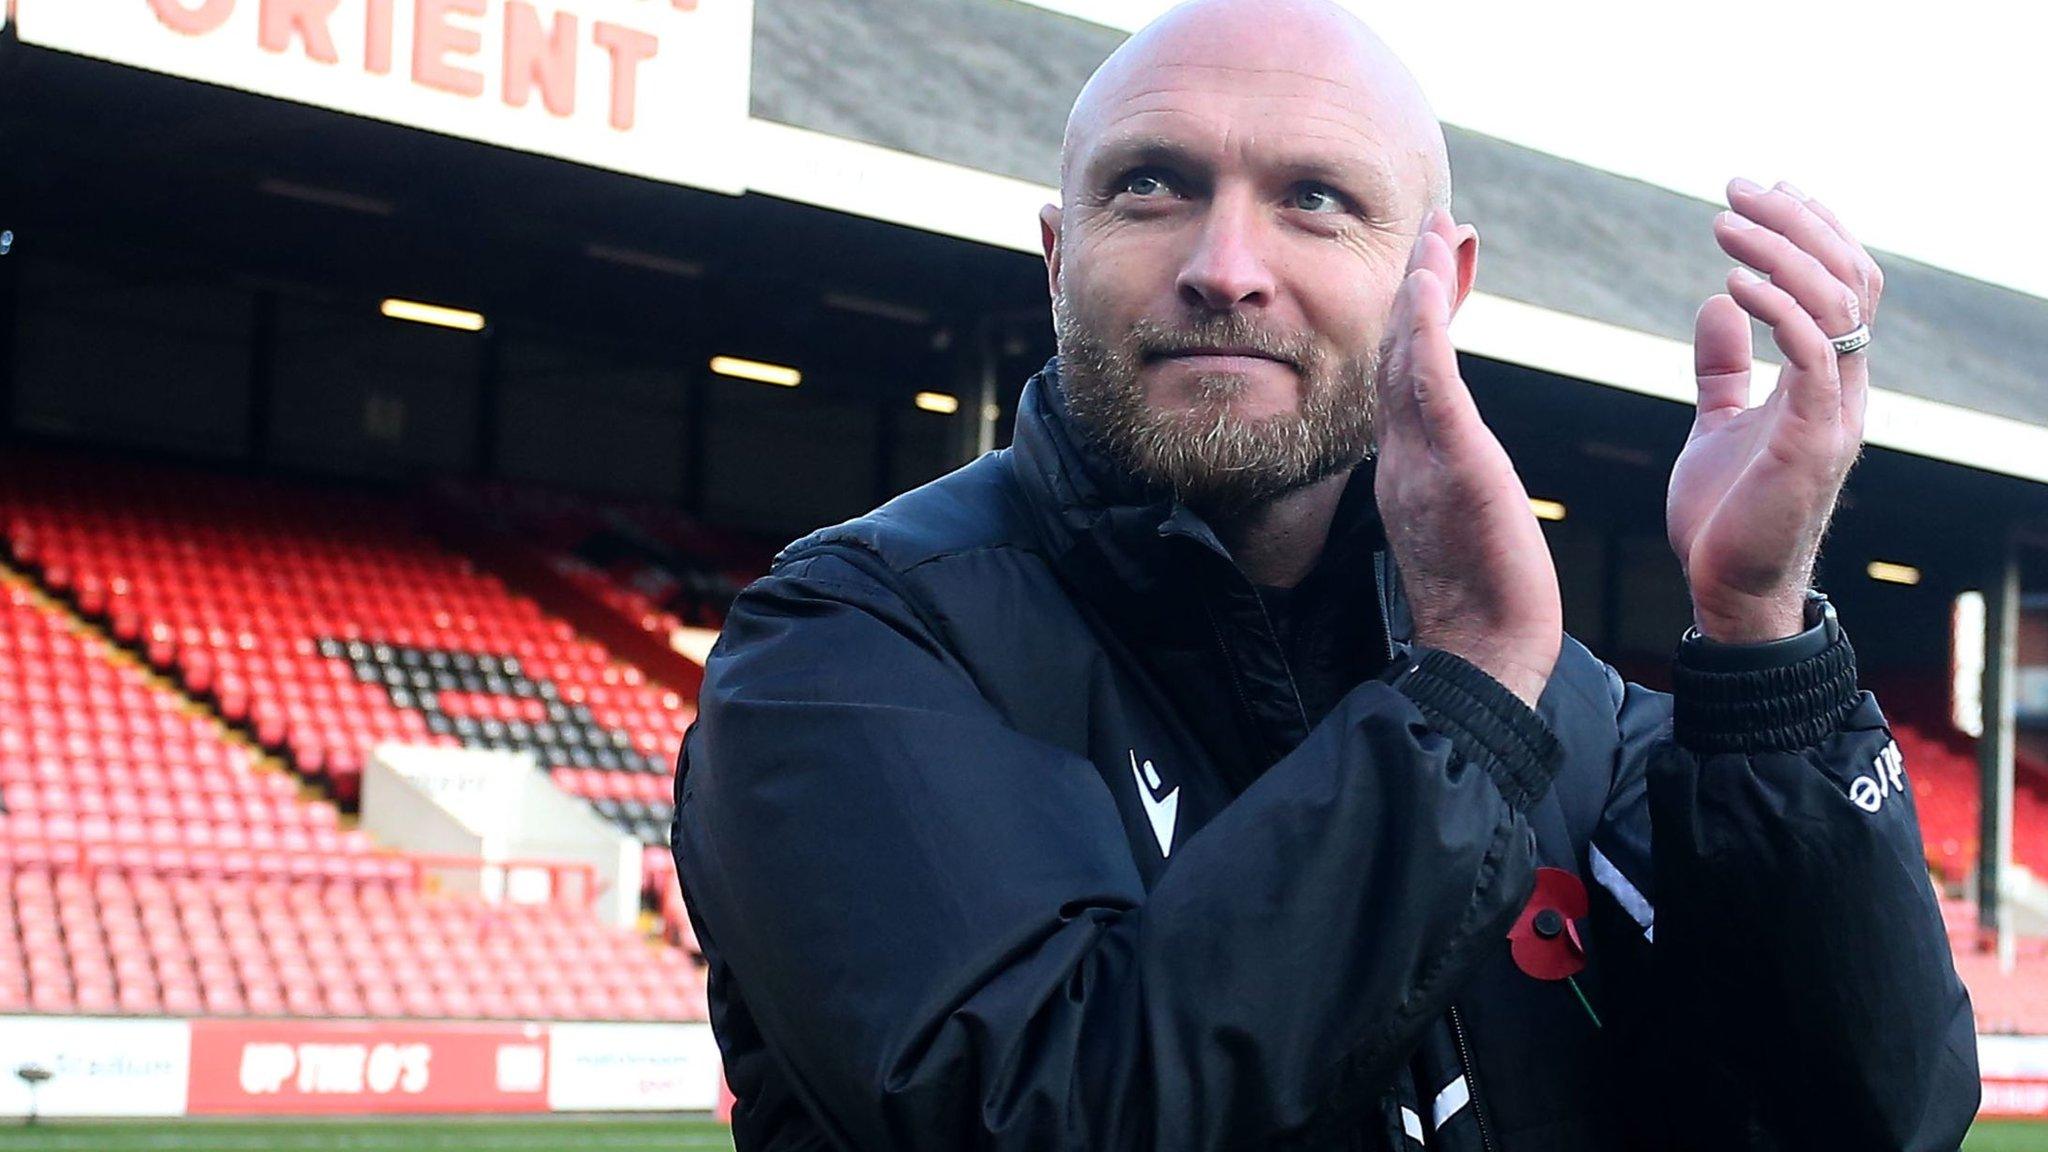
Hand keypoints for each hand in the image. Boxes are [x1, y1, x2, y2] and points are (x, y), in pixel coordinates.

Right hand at [1375, 209, 1561, 706]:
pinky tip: (1427, 287)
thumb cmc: (1485, 603)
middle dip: (1416, 283)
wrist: (1483, 656)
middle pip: (1401, 351)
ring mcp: (1420, 459)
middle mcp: (1404, 454)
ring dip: (1420, 288)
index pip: (1411, 374)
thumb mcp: (1464, 526)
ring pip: (1409, 356)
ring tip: (1435, 231)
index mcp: (1411, 465)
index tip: (1437, 264)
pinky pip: (1430, 388)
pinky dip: (1424, 332)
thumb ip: (1453, 484)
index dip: (1419, 315)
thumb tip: (1454, 465)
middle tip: (1434, 221)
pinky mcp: (1451, 469)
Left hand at [1668, 179, 1879, 642]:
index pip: (1845, 283)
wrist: (1726, 593)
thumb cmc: (1724, 516)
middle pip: (1849, 279)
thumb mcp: (1717, 422)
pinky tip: (1733, 284)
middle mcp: (1846, 390)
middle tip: (1738, 187)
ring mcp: (1835, 415)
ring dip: (1782, 253)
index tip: (1765, 188)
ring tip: (1726, 222)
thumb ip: (1723, 368)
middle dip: (1797, 223)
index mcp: (1828, 382)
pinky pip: (1810, 356)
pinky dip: (1776, 310)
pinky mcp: (1811, 442)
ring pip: (1836, 306)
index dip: (1815, 229)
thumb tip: (1718, 302)